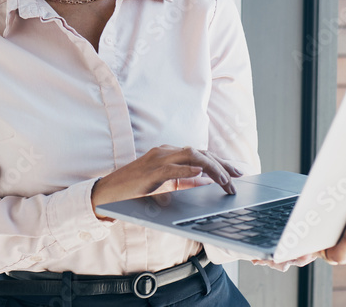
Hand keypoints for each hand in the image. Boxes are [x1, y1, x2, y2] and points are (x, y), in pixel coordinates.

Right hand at [90, 145, 242, 219]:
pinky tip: (201, 173)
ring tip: (225, 180)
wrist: (107, 192)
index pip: (200, 153)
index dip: (220, 161)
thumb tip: (201, 182)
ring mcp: (158, 159)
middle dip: (222, 164)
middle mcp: (166, 151)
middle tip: (238, 176)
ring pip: (192, 156)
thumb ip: (181, 181)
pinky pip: (173, 168)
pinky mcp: (150, 171)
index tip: (236, 171)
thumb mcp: (163, 185)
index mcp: (169, 154)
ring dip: (212, 168)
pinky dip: (188, 169)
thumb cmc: (133, 190)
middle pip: (201, 152)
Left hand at [251, 209, 345, 270]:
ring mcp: (306, 250)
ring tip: (299, 253)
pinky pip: (276, 257)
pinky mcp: (285, 248)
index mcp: (342, 245)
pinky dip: (267, 259)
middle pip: (339, 255)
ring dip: (300, 257)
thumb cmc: (330, 215)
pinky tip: (258, 259)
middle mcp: (325, 251)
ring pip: (305, 259)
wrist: (301, 210)